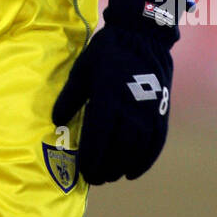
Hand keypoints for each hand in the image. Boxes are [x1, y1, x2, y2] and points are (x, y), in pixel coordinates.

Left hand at [52, 0, 180, 184]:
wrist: (142, 37)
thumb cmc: (107, 53)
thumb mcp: (82, 71)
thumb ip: (69, 98)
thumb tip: (55, 121)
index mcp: (108, 96)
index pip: (98, 138)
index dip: (90, 159)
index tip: (82, 172)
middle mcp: (131, 108)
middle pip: (118, 150)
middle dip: (104, 168)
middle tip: (93, 178)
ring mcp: (149, 112)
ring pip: (136, 151)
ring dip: (121, 168)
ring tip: (109, 176)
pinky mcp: (161, 113)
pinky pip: (155, 145)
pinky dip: (144, 162)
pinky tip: (132, 172)